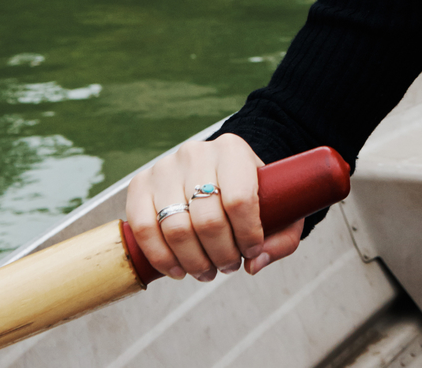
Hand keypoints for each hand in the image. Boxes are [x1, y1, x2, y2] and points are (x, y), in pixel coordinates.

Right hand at [124, 133, 304, 280]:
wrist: (215, 169)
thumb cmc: (249, 192)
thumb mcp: (278, 208)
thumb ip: (280, 239)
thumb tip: (254, 264)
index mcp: (232, 150)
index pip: (239, 199)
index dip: (247, 235)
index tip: (252, 251)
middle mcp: (196, 153)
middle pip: (207, 219)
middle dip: (221, 255)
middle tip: (229, 266)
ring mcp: (164, 167)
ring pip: (176, 228)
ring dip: (194, 262)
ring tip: (207, 271)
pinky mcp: (140, 184)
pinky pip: (143, 228)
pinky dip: (161, 257)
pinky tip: (178, 270)